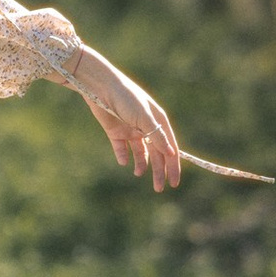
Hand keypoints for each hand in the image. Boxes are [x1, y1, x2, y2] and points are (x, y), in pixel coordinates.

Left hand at [68, 47, 181, 190]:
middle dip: (158, 171)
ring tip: (139, 175)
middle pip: (156, 154)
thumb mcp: (144, 118)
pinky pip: (121, 149)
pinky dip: (124, 156)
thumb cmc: (126, 98)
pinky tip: (124, 162)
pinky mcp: (115, 132)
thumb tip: (172, 154)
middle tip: (159, 189)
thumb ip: (157, 136)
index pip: (169, 148)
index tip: (175, 182)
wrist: (100, 88)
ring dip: (142, 166)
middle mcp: (146, 127)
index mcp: (158, 122)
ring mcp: (131, 130)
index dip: (173, 166)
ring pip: (140, 153)